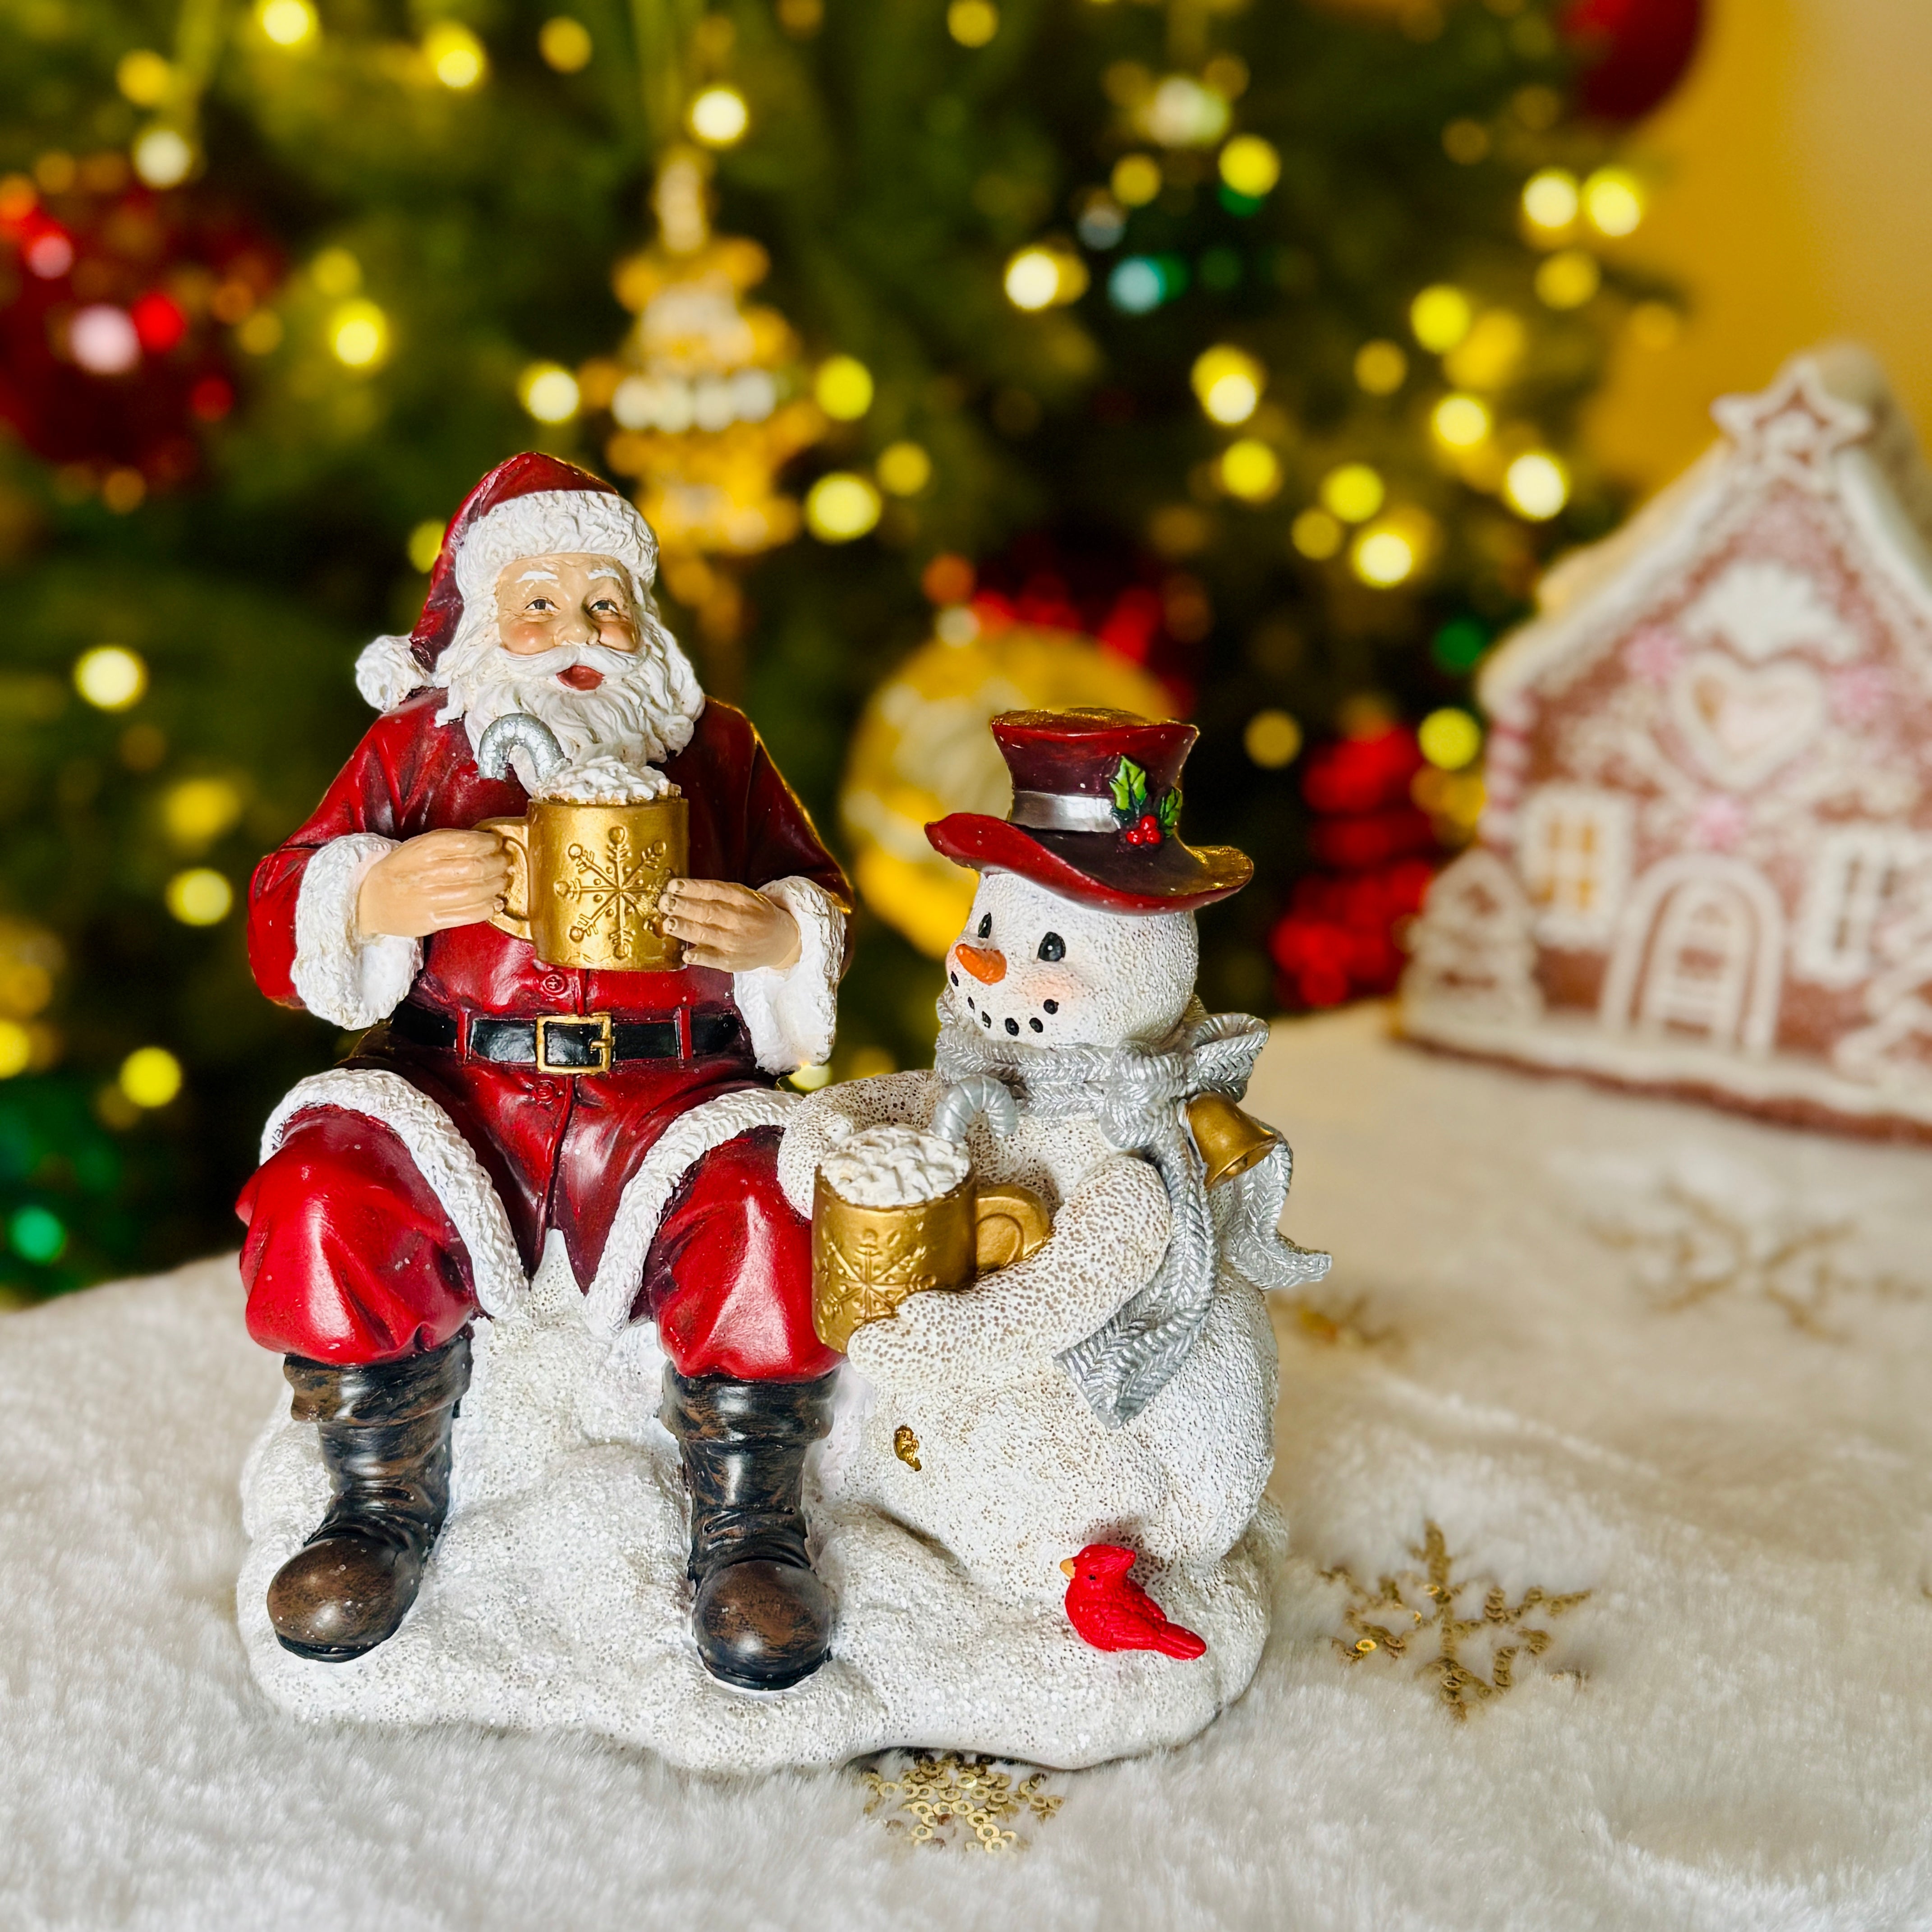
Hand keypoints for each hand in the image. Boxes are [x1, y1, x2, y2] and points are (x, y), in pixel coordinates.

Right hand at [356, 830, 512, 938]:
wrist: (368, 901)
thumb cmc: (398, 870)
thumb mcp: (416, 847)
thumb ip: (448, 843)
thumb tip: (487, 843)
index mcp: (421, 850)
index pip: (465, 842)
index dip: (488, 843)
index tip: (496, 843)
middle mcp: (425, 874)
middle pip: (475, 868)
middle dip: (498, 864)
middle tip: (505, 862)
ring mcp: (428, 899)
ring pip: (476, 892)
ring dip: (497, 885)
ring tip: (503, 880)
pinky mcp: (431, 921)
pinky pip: (469, 915)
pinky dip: (488, 908)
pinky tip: (496, 902)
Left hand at [658, 880, 800, 971]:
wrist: (782, 940)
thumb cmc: (756, 914)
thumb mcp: (744, 896)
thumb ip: (716, 893)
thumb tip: (680, 891)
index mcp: (741, 898)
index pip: (713, 891)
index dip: (691, 888)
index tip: (673, 886)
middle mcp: (738, 919)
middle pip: (707, 911)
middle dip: (683, 906)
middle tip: (664, 902)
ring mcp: (735, 941)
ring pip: (706, 934)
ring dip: (685, 928)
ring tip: (669, 922)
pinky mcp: (732, 961)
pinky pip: (713, 959)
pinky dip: (700, 956)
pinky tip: (686, 954)